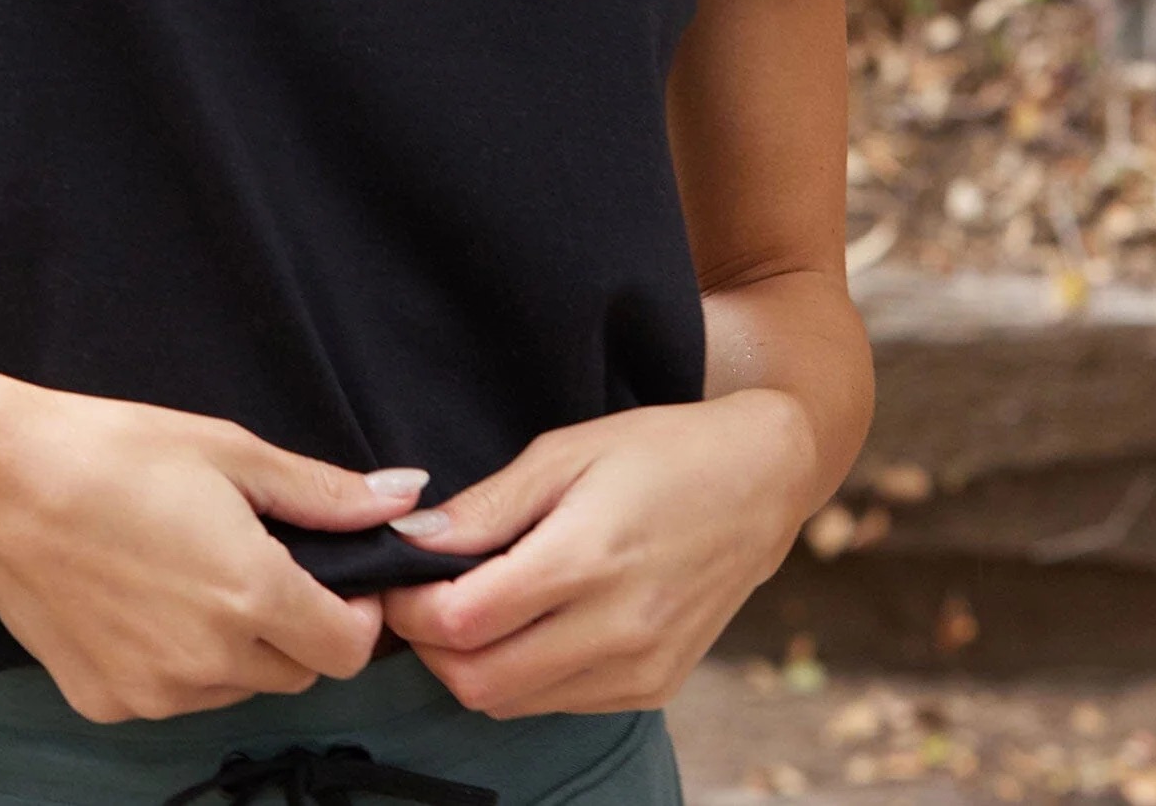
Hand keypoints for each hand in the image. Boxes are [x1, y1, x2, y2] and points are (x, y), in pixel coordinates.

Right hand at [0, 374, 425, 720]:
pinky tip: (146, 599)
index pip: (349, 650)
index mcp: (252, 594)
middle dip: (300, 627)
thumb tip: (404, 497)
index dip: (356, 614)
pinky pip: (175, 695)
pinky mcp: (107, 702)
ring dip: (240, 646)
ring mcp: (154, 692)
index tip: (335, 575)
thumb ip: (324, 492)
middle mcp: (209, 660)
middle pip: (297, 673)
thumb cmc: (116, 453)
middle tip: (260, 561)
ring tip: (194, 571)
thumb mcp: (231, 454)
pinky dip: (180, 661)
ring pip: (236, 687)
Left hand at [376, 391, 818, 715]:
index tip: (396, 580)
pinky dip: (523, 676)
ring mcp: (639, 669)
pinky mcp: (654, 688)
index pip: (462, 621)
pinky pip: (559, 703)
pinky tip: (527, 625)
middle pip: (478, 680)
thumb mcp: (564, 452)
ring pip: (514, 703)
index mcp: (586, 559)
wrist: (760, 482)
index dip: (410, 609)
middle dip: (430, 648)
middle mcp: (616, 629)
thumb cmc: (658, 451)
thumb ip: (486, 506)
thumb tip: (411, 541)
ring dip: (473, 666)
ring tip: (471, 607)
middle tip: (421, 600)